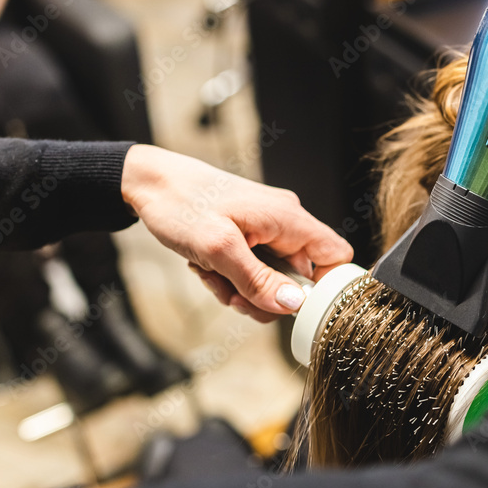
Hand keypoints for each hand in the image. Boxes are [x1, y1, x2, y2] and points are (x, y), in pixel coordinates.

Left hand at [121, 144, 353, 321]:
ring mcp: (268, 228)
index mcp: (288, 218)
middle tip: (234, 296)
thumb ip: (258, 280)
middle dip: (267, 295)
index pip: (336, 256)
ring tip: (213, 277)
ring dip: (244, 289)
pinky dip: (233, 277)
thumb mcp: (218, 249)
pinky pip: (255, 269)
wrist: (150, 182)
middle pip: (301, 277)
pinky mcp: (250, 234)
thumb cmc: (181, 203)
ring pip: (274, 278)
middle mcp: (285, 222)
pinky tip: (208, 268)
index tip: (291, 305)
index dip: (324, 287)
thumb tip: (293, 305)